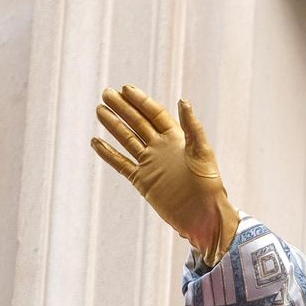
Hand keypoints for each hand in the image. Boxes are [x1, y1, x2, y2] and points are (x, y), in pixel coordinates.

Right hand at [91, 85, 240, 265]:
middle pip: (138, 123)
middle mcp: (162, 149)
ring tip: (99, 110)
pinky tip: (96, 141)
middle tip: (106, 93)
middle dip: (123, 108)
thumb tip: (183, 101)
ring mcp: (151, 164)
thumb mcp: (203, 153)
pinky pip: (122, 164)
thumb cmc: (209, 186)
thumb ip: (192, 128)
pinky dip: (109, 154)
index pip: (156, 114)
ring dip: (113, 125)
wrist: (203, 217)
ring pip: (127, 140)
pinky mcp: (143, 181)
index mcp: (178, 139)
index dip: (141, 101)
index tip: (125, 88)